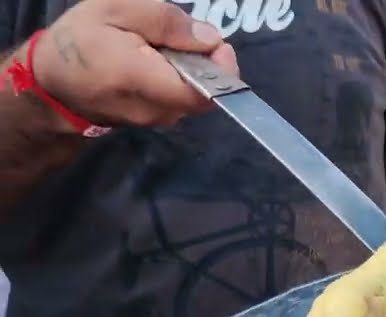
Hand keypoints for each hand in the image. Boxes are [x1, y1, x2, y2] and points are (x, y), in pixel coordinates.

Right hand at [30, 0, 238, 129]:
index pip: (203, 91)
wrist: (50, 83)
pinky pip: (179, 100)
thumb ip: (165, 21)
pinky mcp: (153, 122)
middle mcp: (154, 110)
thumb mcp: (114, 8)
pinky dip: (178, 81)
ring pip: (193, 96)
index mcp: (141, 78)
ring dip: (190, 72)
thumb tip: (209, 40)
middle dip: (205, 63)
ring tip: (162, 48)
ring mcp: (155, 121)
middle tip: (185, 37)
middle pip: (203, 91)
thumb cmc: (79, 39)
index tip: (219, 45)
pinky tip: (156, 63)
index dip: (222, 70)